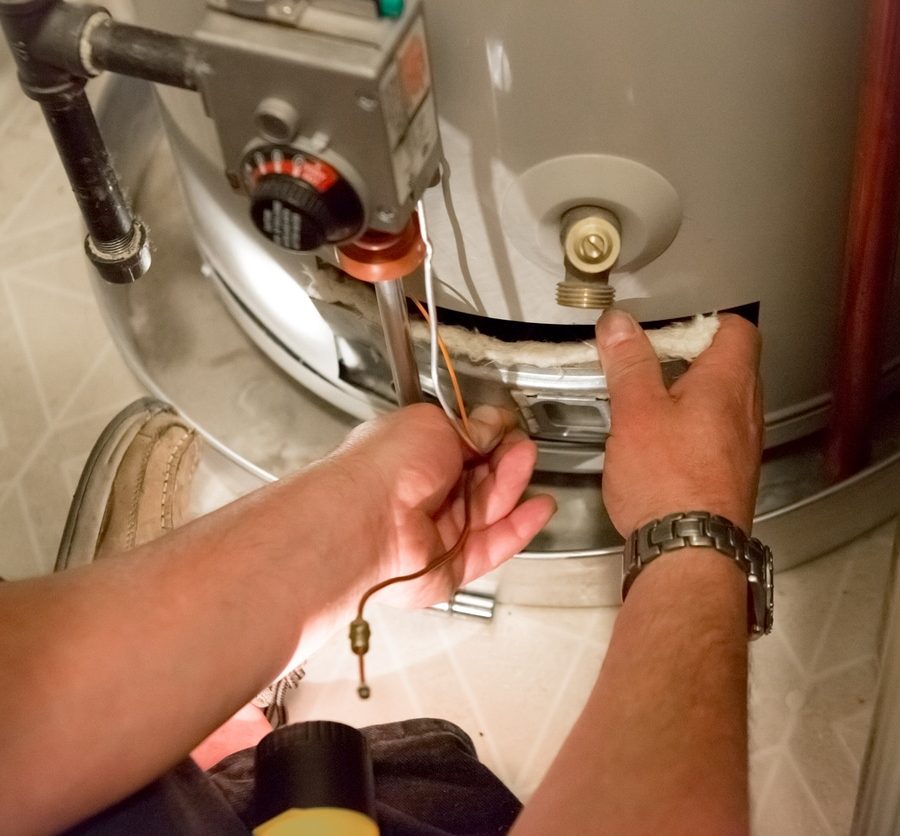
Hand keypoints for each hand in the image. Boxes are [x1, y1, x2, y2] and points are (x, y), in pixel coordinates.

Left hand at [332, 403, 556, 607]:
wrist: (366, 521)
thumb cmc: (384, 468)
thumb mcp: (433, 425)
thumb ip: (470, 427)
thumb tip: (492, 422)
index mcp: (414, 456)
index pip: (464, 448)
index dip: (490, 438)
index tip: (508, 429)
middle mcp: (426, 494)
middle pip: (482, 478)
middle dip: (506, 461)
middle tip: (520, 448)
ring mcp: (440, 531)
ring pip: (491, 509)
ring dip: (513, 487)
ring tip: (525, 466)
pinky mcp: (453, 565)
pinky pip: (494, 546)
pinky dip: (519, 527)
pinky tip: (539, 508)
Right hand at [596, 311, 762, 535]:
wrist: (689, 550)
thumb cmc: (668, 481)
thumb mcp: (636, 411)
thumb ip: (629, 363)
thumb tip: (620, 325)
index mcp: (729, 383)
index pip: (736, 329)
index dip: (702, 320)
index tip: (665, 328)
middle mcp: (745, 411)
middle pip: (727, 364)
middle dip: (686, 358)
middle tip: (647, 363)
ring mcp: (741, 445)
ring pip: (719, 402)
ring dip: (686, 395)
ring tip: (647, 403)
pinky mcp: (728, 473)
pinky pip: (713, 435)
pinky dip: (688, 428)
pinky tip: (658, 444)